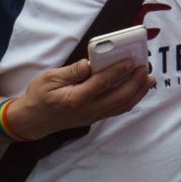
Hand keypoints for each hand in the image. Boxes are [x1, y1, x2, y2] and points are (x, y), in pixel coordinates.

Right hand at [10, 59, 151, 140]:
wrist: (32, 121)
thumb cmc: (39, 96)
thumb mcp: (49, 79)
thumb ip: (71, 71)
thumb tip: (88, 63)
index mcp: (75, 98)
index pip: (102, 83)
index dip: (118, 71)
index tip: (131, 61)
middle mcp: (87, 110)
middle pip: (118, 97)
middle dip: (135, 82)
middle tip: (145, 68)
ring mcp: (92, 115)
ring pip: (121, 106)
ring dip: (137, 92)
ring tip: (148, 78)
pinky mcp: (94, 117)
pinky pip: (117, 109)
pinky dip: (130, 99)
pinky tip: (137, 89)